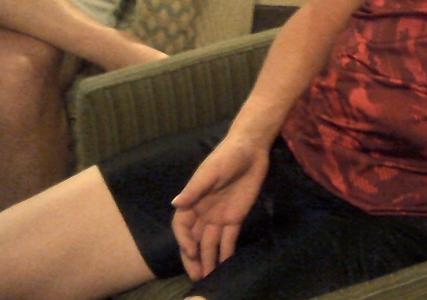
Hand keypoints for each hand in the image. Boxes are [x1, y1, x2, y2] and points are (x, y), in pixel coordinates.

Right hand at [170, 135, 269, 280]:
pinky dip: (226, 251)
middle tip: (196, 276)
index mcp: (193, 200)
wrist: (250, 150)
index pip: (182, 226)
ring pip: (210, 242)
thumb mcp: (210, 172)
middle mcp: (203, 212)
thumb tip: (175, 204)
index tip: (190, 252)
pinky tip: (225, 265)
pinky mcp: (235, 217)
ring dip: (208, 259)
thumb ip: (194, 189)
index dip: (184, 240)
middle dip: (193, 257)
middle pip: (194, 239)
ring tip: (208, 277)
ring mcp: (219, 216)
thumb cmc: (226, 157)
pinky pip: (229, 238)